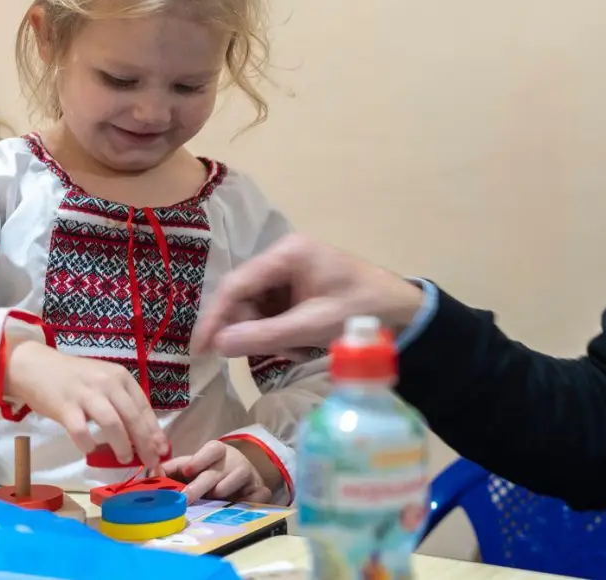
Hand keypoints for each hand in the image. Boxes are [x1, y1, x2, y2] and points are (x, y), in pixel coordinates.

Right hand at [3, 340, 167, 471]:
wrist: (36, 366)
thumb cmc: (75, 378)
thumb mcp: (104, 383)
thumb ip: (122, 403)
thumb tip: (142, 435)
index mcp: (121, 377)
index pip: (144, 407)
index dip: (155, 431)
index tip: (163, 450)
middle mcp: (107, 383)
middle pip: (132, 417)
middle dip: (145, 443)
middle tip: (150, 463)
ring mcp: (86, 394)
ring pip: (112, 424)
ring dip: (121, 445)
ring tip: (123, 459)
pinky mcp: (65, 405)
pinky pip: (81, 430)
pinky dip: (88, 444)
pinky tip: (90, 450)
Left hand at [162, 440, 271, 503]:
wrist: (243, 474)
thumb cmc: (212, 470)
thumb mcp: (193, 466)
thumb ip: (172, 469)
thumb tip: (150, 475)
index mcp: (216, 452)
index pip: (211, 449)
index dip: (199, 458)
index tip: (187, 469)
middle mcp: (232, 461)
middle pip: (216, 471)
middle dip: (200, 485)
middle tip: (186, 498)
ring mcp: (248, 474)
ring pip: (238, 479)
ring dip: (223, 491)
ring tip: (214, 499)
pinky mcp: (260, 488)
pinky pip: (258, 495)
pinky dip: (249, 500)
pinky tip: (240, 505)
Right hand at [191, 233, 423, 358]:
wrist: (405, 313)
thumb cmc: (363, 311)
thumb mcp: (314, 325)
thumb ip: (266, 335)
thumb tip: (219, 345)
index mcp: (288, 253)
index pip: (236, 284)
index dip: (215, 317)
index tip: (200, 349)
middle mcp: (285, 256)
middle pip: (244, 296)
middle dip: (251, 329)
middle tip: (273, 353)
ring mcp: (291, 272)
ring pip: (257, 308)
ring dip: (268, 335)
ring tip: (296, 349)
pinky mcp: (299, 288)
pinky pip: (273, 312)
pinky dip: (281, 333)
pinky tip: (300, 345)